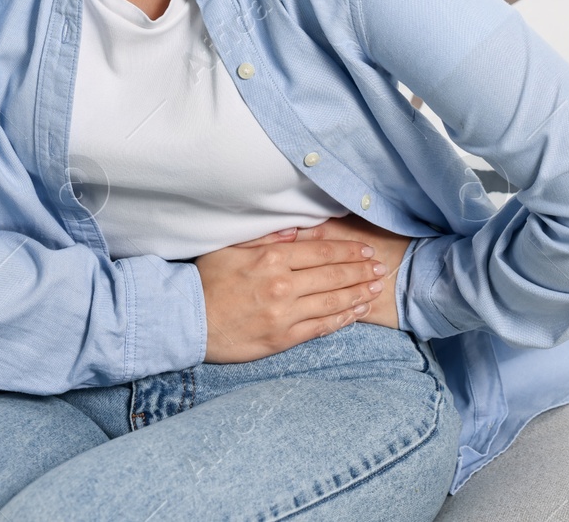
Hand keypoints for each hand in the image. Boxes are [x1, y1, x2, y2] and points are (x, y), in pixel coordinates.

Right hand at [192, 236, 389, 362]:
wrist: (187, 321)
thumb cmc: (206, 281)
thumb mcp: (232, 248)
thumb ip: (266, 237)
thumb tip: (297, 230)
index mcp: (272, 258)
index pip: (322, 252)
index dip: (348, 251)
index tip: (365, 250)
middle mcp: (283, 285)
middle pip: (333, 276)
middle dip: (361, 271)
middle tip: (381, 267)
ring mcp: (285, 314)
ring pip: (333, 302)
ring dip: (359, 293)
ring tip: (377, 288)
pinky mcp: (283, 339)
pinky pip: (321, 328)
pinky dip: (343, 318)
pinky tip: (357, 311)